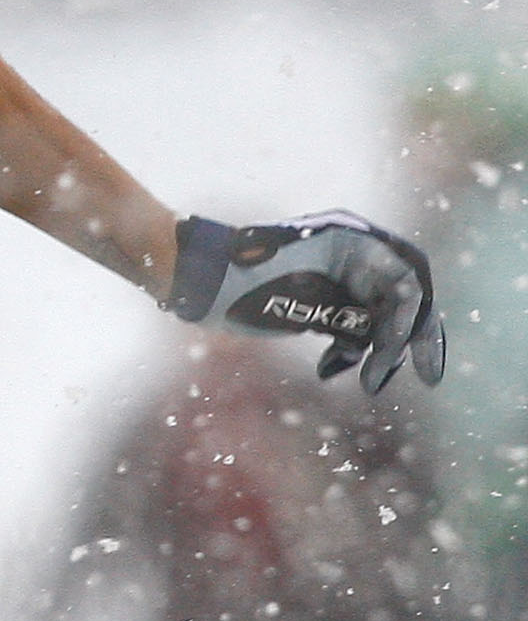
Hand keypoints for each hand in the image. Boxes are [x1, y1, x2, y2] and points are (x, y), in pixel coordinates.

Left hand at [168, 210, 445, 393]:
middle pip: (406, 298)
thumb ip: (353, 301)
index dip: (413, 315)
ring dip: (382, 351)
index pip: (405, 277)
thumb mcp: (302, 290)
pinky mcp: (325, 303)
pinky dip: (351, 353)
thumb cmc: (232, 272)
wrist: (192, 280)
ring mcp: (340, 279)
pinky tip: (328, 370)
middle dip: (416, 337)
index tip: (399, 350)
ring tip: (371, 383)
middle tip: (429, 378)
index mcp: (350, 237)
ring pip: (384, 319)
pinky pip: (357, 331)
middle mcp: (353, 255)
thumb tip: (409, 305)